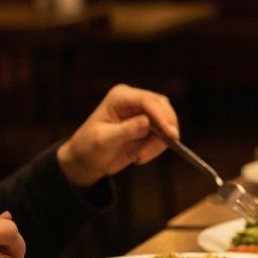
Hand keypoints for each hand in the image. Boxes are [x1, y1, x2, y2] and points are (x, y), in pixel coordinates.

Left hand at [56, 83, 177, 186]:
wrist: (87, 160)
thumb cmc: (89, 147)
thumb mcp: (104, 140)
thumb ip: (126, 131)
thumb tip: (147, 122)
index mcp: (120, 97)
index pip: (147, 101)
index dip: (162, 116)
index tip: (171, 134)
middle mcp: (134, 101)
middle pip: (162, 107)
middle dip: (166, 127)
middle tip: (169, 144)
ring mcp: (142, 113)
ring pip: (166, 122)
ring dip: (159, 142)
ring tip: (138, 156)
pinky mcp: (149, 127)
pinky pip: (163, 136)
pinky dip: (156, 148)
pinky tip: (138, 157)